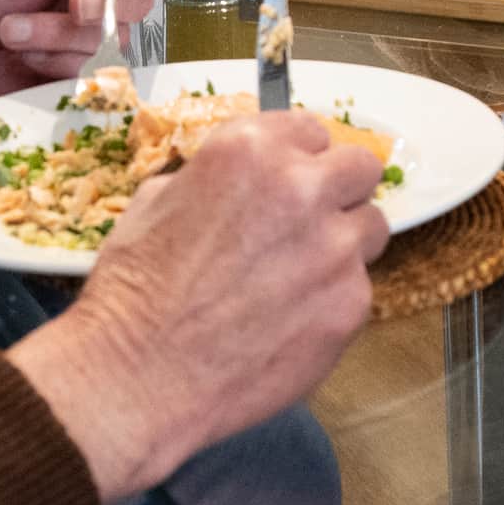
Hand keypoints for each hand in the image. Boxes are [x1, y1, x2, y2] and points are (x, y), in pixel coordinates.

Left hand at [0, 0, 167, 134]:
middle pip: (137, 1)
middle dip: (96, 6)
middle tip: (68, 5)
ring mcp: (84, 39)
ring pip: (110, 40)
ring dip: (56, 36)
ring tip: (12, 32)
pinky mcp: (74, 78)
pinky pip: (90, 74)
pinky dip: (53, 64)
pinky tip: (22, 59)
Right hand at [8, 109, 386, 498]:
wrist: (137, 375)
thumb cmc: (132, 293)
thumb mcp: (156, 202)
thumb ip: (216, 179)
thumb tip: (242, 185)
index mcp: (250, 150)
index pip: (312, 129)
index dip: (301, 160)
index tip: (292, 182)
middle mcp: (302, 188)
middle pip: (360, 169)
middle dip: (339, 192)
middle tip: (310, 225)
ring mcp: (334, 247)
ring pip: (370, 229)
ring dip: (343, 246)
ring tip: (298, 280)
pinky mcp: (351, 303)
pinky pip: (359, 289)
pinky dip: (332, 302)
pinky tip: (289, 323)